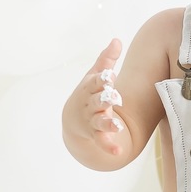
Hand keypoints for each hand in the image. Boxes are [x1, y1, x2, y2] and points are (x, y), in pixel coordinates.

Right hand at [75, 37, 127, 158]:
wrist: (72, 120)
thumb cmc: (88, 93)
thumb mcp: (94, 76)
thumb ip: (106, 60)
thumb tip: (117, 39)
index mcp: (90, 88)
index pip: (96, 82)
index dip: (102, 79)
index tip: (110, 75)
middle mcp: (90, 104)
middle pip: (98, 100)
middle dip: (105, 99)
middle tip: (114, 97)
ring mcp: (92, 120)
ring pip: (100, 121)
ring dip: (108, 123)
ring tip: (117, 126)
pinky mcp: (96, 134)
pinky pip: (103, 140)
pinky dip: (109, 146)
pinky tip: (118, 152)